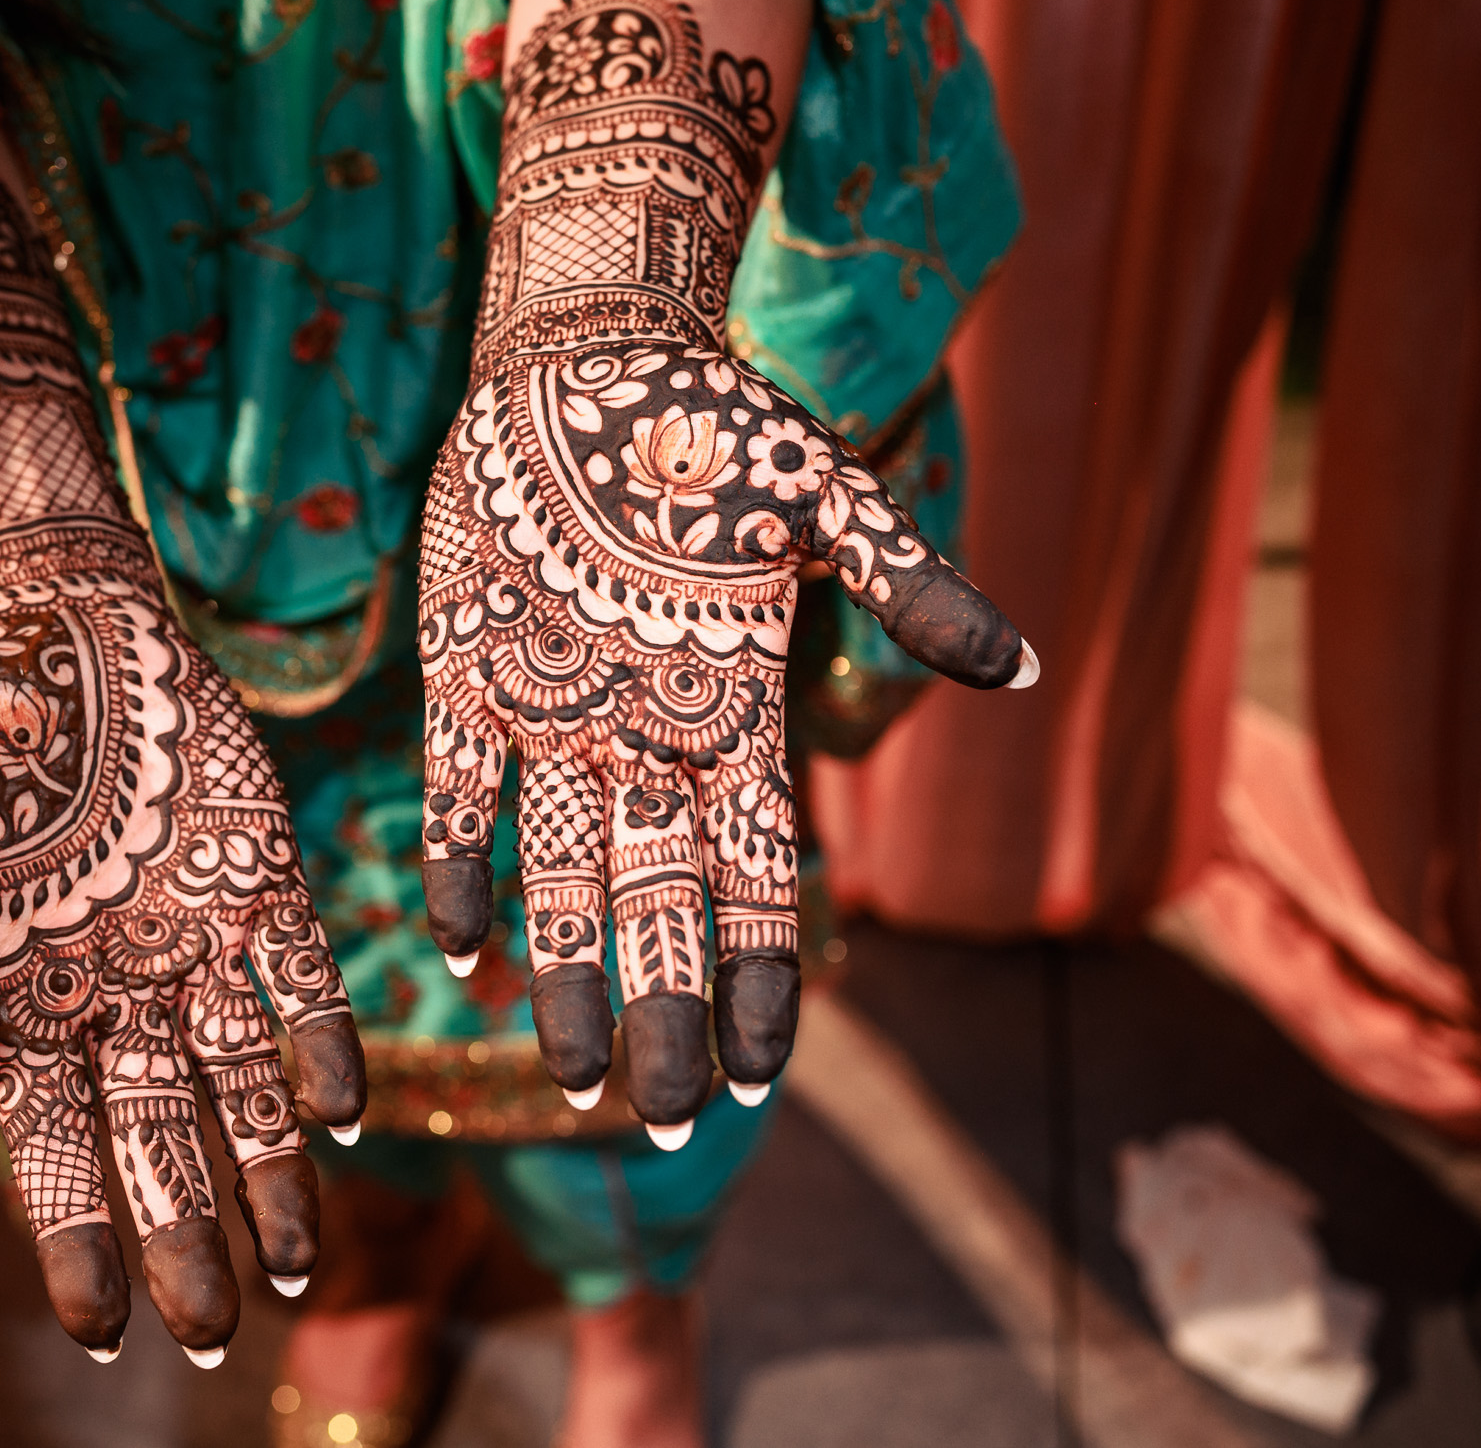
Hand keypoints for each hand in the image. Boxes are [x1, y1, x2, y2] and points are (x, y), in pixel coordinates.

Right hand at [0, 536, 365, 1359]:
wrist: (58, 614)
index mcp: (28, 993)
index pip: (51, 1143)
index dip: (75, 1234)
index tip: (99, 1330)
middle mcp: (120, 989)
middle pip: (158, 1138)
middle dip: (187, 1234)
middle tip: (218, 1329)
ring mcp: (197, 939)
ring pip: (245, 1086)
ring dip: (276, 1173)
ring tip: (306, 1271)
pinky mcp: (264, 878)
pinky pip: (303, 979)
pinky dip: (325, 1042)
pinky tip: (349, 1112)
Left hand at [418, 0, 1032, 1144]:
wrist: (587, 358)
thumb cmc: (719, 425)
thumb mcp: (824, 501)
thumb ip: (909, 588)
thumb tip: (1023, 667)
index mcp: (735, 708)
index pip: (758, 875)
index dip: (760, 975)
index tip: (761, 1071)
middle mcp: (646, 736)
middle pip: (661, 906)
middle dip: (666, 1013)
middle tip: (664, 1122)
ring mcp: (557, 715)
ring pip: (560, 877)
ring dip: (567, 974)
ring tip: (570, 1077)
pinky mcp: (470, 680)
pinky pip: (463, 797)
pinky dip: (460, 867)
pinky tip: (457, 947)